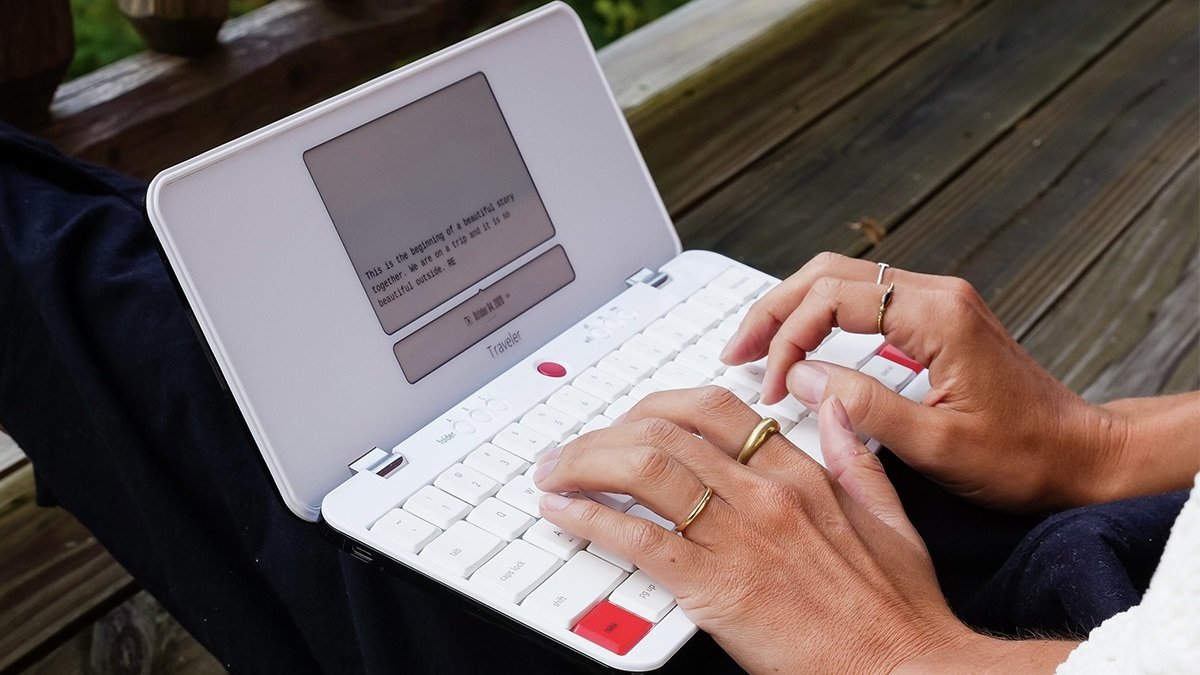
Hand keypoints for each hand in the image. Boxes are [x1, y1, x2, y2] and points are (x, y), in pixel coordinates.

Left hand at [533, 387, 976, 672]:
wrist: (907, 670)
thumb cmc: (894, 609)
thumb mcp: (888, 516)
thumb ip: (853, 456)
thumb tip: (834, 406)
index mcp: (801, 474)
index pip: (711, 409)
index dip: (656, 407)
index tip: (630, 421)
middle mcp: (765, 493)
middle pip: (663, 431)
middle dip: (606, 432)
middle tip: (575, 448)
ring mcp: (739, 536)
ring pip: (644, 470)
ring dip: (585, 465)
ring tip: (554, 473)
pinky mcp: (715, 586)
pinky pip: (638, 538)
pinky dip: (591, 518)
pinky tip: (564, 513)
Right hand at [719, 252, 1123, 511]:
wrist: (1081, 455)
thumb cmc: (1023, 457)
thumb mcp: (938, 446)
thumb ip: (864, 407)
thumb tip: (801, 377)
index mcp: (937, 316)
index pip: (833, 300)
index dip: (788, 338)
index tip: (768, 383)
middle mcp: (937, 294)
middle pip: (829, 274)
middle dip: (774, 310)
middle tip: (737, 352)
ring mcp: (938, 302)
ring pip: (843, 280)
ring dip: (793, 309)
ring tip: (757, 347)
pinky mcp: (936, 319)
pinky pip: (864, 300)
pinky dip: (822, 318)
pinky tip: (801, 345)